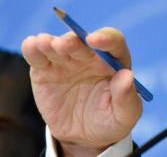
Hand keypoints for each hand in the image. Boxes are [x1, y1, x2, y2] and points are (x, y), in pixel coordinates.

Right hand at [22, 28, 141, 154]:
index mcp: (114, 61)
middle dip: (73, 41)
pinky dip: (33, 49)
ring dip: (51, 42)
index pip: (113, 42)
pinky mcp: (45, 72)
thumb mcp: (125, 115)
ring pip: (58, 46)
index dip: (105, 38)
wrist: (84, 136)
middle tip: (64, 45)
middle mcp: (90, 56)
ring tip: (44, 42)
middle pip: (82, 42)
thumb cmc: (110, 120)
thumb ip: (126, 97)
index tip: (95, 40)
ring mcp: (66, 62)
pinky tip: (31, 44)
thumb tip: (127, 76)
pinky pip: (38, 58)